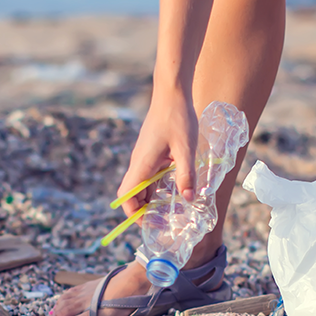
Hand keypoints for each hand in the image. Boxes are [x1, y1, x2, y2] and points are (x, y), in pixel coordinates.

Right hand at [117, 87, 197, 215]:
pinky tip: (175, 189)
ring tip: (170, 211)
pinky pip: (150, 174)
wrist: (171, 91)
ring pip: (143, 185)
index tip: (147, 224)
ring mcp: (144, 157)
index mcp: (141, 164)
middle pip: (133, 194)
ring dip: (152, 198)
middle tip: (163, 222)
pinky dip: (158, 185)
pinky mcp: (152, 151)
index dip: (132, 213)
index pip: (127, 196)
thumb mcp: (186, 149)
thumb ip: (187, 175)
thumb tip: (188, 199)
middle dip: (144, 210)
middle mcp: (139, 162)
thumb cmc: (177, 117)